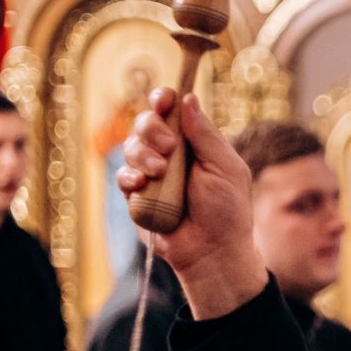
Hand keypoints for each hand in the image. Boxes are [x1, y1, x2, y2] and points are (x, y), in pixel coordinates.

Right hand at [115, 89, 266, 318]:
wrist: (212, 252)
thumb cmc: (227, 211)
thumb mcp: (225, 168)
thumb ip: (205, 135)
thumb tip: (188, 98)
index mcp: (194, 142)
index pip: (172, 110)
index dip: (162, 100)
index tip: (162, 101)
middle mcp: (171, 154)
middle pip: (145, 122)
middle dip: (151, 128)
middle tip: (169, 148)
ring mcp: (152, 174)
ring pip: (130, 146)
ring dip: (143, 154)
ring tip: (159, 173)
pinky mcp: (137, 196)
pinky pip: (123, 176)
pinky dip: (130, 178)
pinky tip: (142, 186)